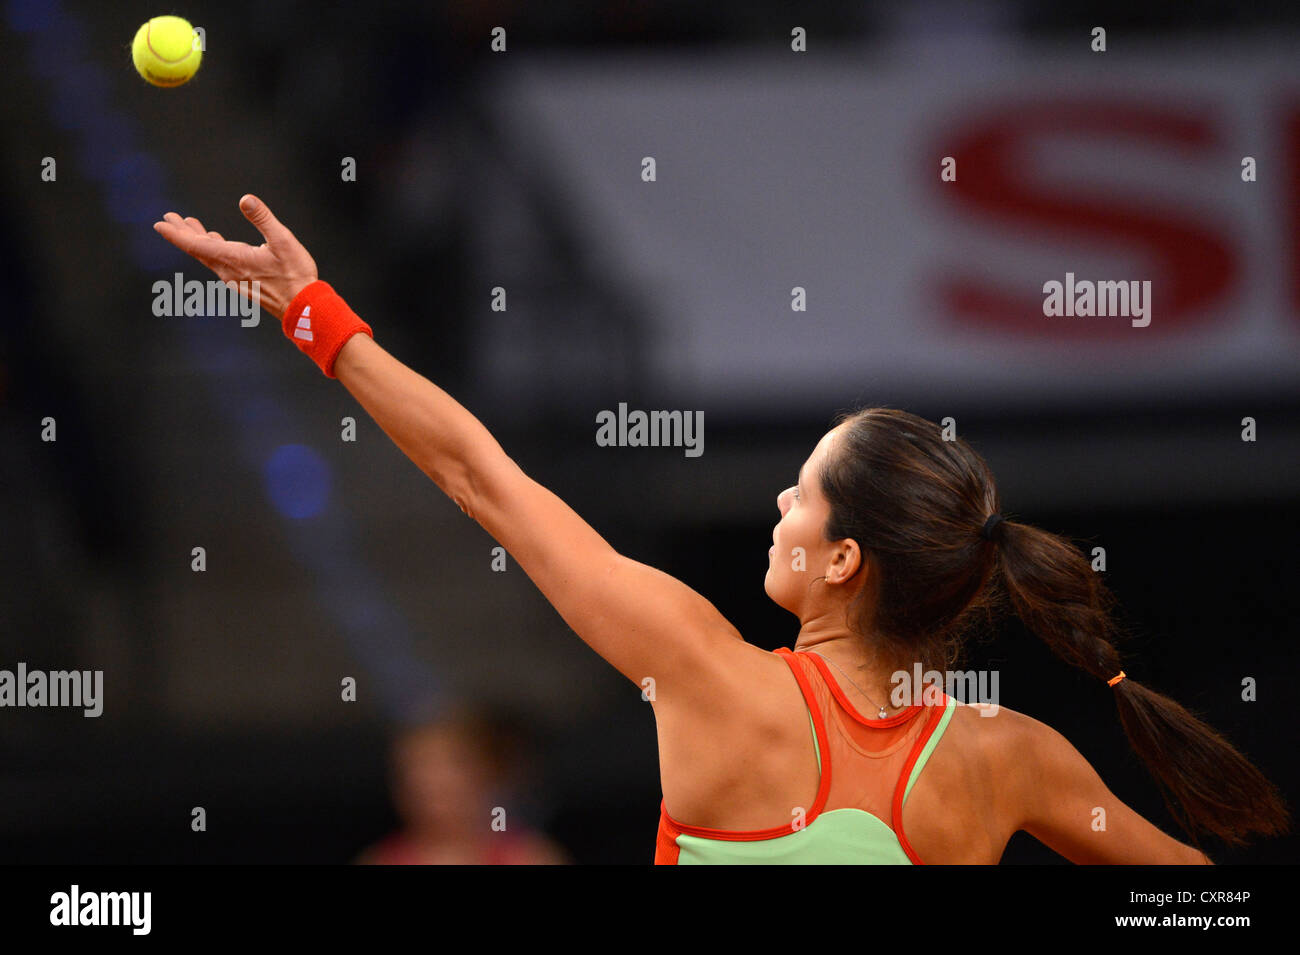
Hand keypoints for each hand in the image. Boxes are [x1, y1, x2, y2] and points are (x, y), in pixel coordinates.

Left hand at [153, 194, 318, 319]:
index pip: (195, 244)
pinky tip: (215, 241)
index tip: (159, 224)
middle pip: (197, 249)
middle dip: (181, 233)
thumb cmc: (295, 276)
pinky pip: (218, 262)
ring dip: (196, 239)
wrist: (304, 307)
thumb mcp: (283, 241)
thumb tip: (245, 199)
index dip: (176, 233)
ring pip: (207, 255)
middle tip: (168, 218)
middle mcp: (228, 270)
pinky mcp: (243, 282)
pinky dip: (210, 248)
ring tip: (188, 225)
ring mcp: (234, 278)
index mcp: (233, 258)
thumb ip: (263, 219)